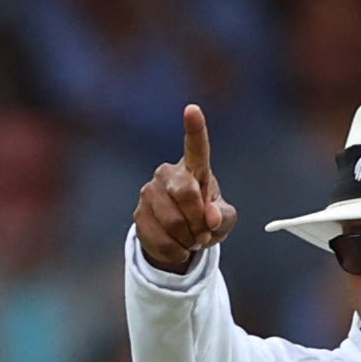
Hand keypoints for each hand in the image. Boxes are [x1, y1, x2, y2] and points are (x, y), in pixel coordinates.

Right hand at [134, 105, 236, 271]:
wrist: (180, 239)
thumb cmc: (206, 219)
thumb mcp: (223, 219)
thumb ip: (222, 217)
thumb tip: (209, 219)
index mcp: (193, 168)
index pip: (196, 146)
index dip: (195, 128)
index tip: (192, 109)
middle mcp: (168, 174)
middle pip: (187, 194)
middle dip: (199, 220)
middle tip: (204, 233)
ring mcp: (149, 193)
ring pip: (174, 222)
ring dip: (189, 240)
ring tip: (191, 240)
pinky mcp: (138, 215)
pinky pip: (162, 240)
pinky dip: (177, 252)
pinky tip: (180, 247)